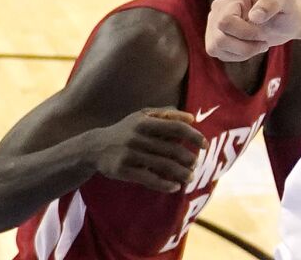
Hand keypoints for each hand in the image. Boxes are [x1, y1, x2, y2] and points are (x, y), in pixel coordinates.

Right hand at [90, 109, 205, 193]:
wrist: (95, 147)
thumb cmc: (126, 130)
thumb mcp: (142, 116)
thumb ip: (167, 114)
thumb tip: (191, 118)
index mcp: (145, 122)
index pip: (176, 128)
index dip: (194, 136)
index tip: (205, 145)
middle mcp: (137, 137)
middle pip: (172, 149)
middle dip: (189, 159)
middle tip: (196, 164)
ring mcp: (130, 154)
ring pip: (163, 166)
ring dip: (181, 173)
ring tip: (190, 177)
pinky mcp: (124, 170)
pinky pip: (149, 179)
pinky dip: (165, 185)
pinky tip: (175, 187)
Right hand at [206, 0, 300, 61]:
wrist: (288, 18)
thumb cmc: (288, 7)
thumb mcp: (286, 1)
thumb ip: (272, 3)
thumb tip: (254, 16)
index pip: (225, 21)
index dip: (244, 33)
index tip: (263, 35)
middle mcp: (220, 8)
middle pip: (218, 38)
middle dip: (244, 46)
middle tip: (264, 43)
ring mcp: (216, 23)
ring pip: (215, 47)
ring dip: (241, 52)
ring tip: (259, 45)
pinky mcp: (217, 36)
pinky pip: (218, 53)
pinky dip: (237, 56)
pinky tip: (251, 47)